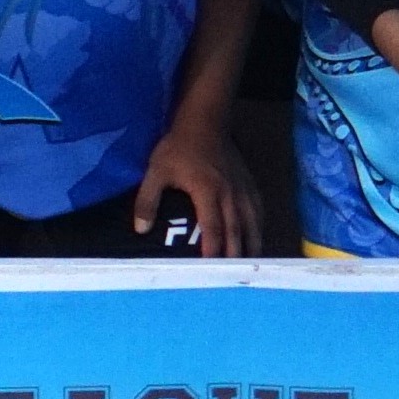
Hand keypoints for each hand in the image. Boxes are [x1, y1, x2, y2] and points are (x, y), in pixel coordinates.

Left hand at [131, 121, 255, 257]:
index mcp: (207, 192)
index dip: (213, 249)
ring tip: (250, 266)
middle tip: (232, 278)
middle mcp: (229, 194)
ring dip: (252, 245)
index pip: (213, 228)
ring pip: (252, 223)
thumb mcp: (156, 170)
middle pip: (236, 231)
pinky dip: (259, 227)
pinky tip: (257, 238)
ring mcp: (242, 189)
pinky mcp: (249, 184)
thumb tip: (140, 229)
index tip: (211, 269)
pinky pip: (258, 210)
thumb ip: (147, 200)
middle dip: (235, 255)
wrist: (206, 120)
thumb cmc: (179, 146)